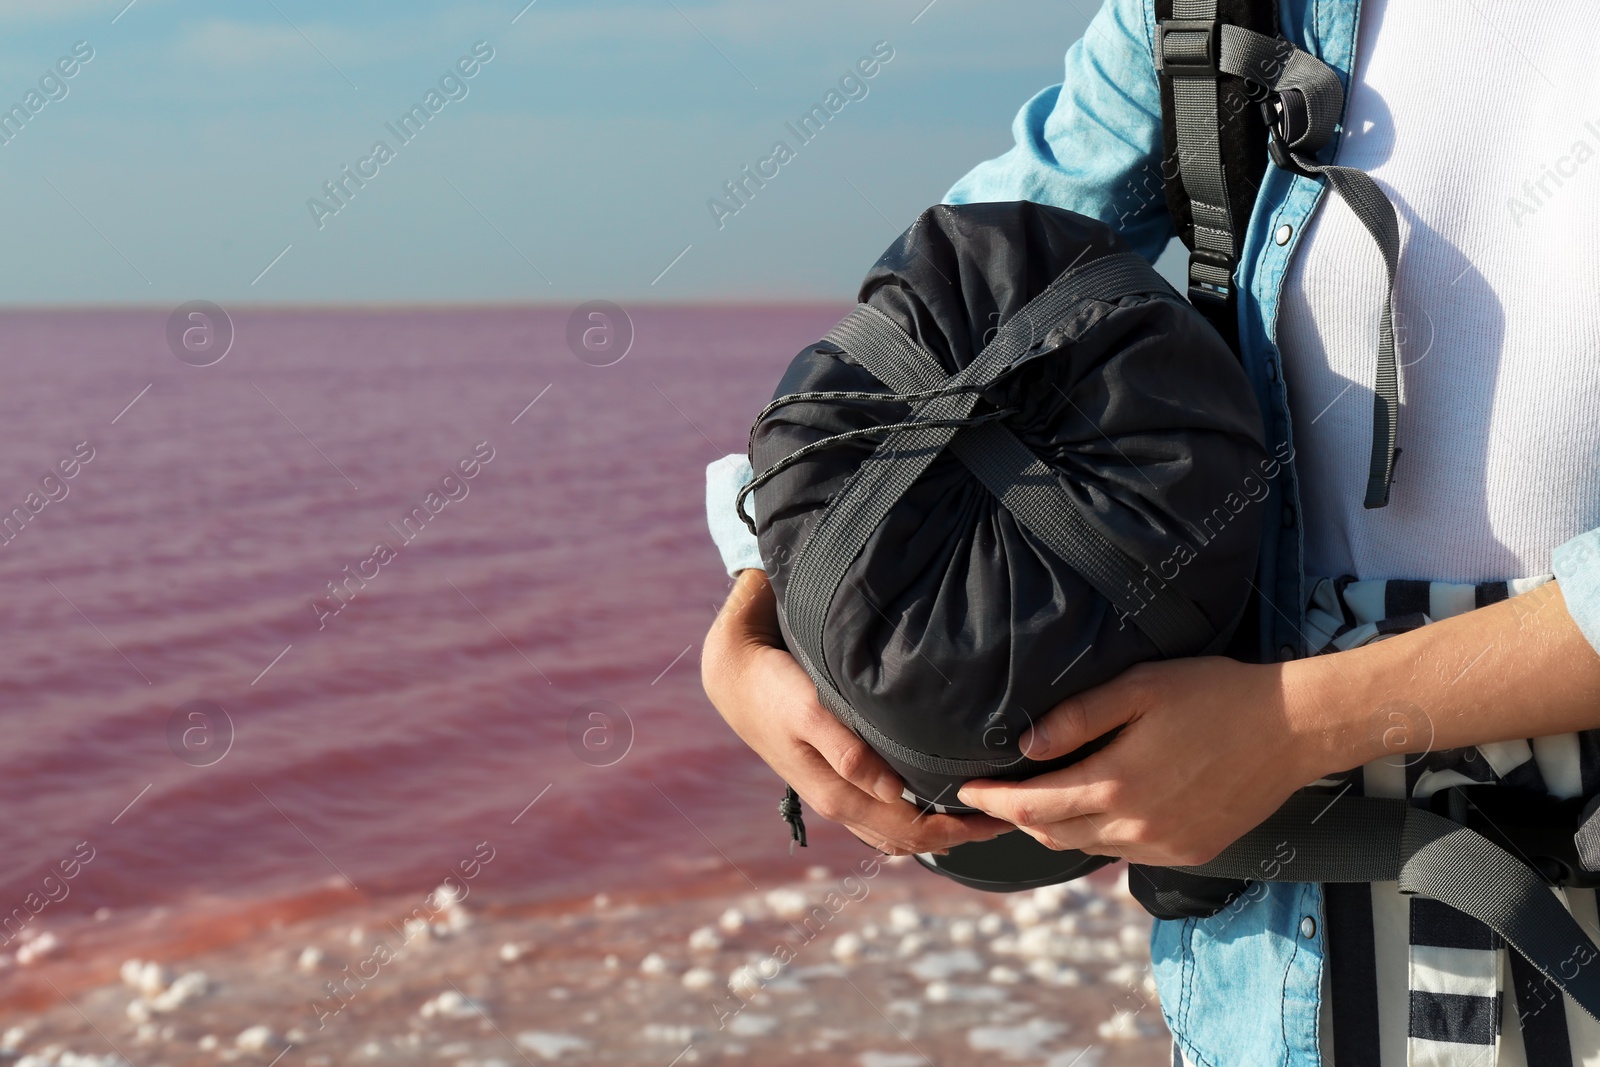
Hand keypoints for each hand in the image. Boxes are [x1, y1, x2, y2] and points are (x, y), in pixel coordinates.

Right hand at [702, 569, 1010, 855]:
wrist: (734, 675)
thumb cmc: (775, 686)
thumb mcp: (808, 711)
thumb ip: (846, 750)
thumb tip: (892, 792)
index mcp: (840, 793)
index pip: (910, 830)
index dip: (957, 831)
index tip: (1001, 814)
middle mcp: (842, 800)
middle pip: (910, 838)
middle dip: (959, 835)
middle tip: (1011, 815)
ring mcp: (839, 791)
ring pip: (897, 831)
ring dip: (940, 831)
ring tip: (983, 813)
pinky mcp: (837, 775)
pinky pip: (884, 813)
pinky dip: (915, 817)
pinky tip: (937, 798)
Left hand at [957, 657, 1321, 865]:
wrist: (1293, 728)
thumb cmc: (1215, 694)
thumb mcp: (1140, 687)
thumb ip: (1078, 717)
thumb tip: (1025, 747)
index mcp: (1117, 783)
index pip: (1031, 806)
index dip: (992, 801)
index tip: (966, 792)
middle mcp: (1136, 825)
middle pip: (1052, 834)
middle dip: (1015, 818)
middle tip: (992, 798)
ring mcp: (1164, 844)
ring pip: (1088, 847)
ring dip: (1056, 828)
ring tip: (1037, 802)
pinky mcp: (1189, 852)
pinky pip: (1125, 852)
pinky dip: (1100, 835)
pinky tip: (1098, 809)